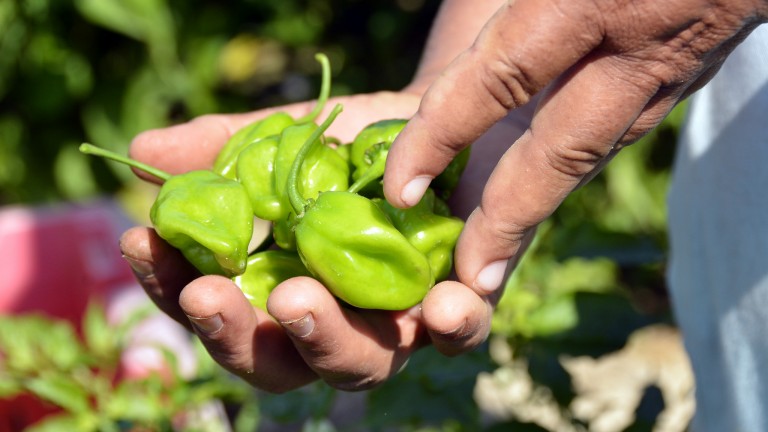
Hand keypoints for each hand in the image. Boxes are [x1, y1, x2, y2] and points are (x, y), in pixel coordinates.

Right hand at [119, 90, 515, 391]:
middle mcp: (336, 323)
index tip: (141, 242)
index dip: (172, 288)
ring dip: (326, 340)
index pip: (219, 310)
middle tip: (206, 294)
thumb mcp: (289, 137)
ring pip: (361, 365)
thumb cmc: (352, 146)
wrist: (441, 126)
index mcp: (281, 291)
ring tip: (296, 298)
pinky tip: (439, 306)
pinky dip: (451, 327)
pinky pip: (461, 334)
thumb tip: (142, 156)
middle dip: (239, 336)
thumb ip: (225, 150)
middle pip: (280, 364)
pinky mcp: (463, 307)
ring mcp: (399, 324)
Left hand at [384, 0, 767, 295]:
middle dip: (508, 219)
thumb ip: (508, 3)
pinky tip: (539, 191)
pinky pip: (622, 127)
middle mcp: (638, 47)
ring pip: (597, 151)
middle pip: (560, 153)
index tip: (399, 189)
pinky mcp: (688, 71)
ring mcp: (673, 65)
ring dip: (544, 208)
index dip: (442, 138)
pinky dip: (575, 166)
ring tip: (494, 263)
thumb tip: (472, 52)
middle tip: (467, 280)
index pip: (499, 81)